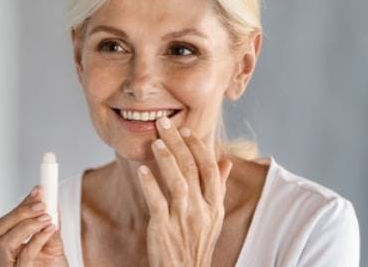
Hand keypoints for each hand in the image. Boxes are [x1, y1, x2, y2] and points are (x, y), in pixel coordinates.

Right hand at [0, 186, 67, 266]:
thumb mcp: (51, 249)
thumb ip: (46, 229)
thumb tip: (50, 202)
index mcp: (3, 254)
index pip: (3, 224)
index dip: (19, 206)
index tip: (38, 190)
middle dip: (19, 212)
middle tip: (42, 202)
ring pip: (5, 242)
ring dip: (27, 225)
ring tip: (47, 217)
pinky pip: (24, 257)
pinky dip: (37, 239)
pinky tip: (49, 230)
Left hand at [137, 118, 232, 266]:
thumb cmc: (195, 244)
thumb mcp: (212, 217)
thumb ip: (217, 187)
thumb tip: (226, 161)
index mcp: (214, 206)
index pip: (209, 169)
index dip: (198, 147)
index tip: (186, 130)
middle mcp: (203, 211)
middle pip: (193, 170)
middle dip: (178, 144)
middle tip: (165, 124)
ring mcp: (184, 220)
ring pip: (178, 182)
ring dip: (166, 160)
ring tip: (156, 142)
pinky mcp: (165, 229)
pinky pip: (157, 202)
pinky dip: (150, 185)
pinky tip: (142, 171)